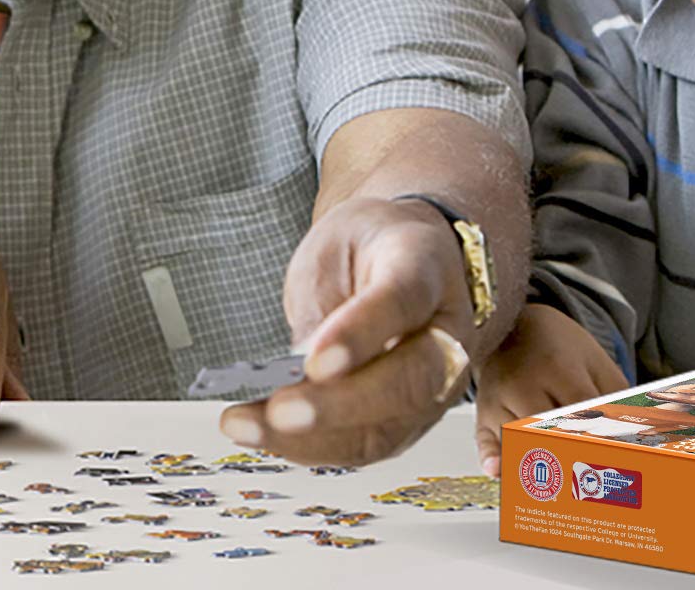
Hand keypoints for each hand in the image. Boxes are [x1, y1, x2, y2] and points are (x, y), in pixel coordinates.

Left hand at [219, 196, 477, 465]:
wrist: (403, 259)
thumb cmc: (368, 250)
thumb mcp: (338, 246)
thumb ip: (326, 303)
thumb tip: (298, 367)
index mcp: (427, 269)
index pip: (403, 302)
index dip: (360, 333)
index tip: (315, 360)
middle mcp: (446, 334)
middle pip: (410, 381)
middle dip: (339, 405)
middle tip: (279, 410)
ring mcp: (435, 385)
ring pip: (386, 428)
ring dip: (312, 439)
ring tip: (248, 426)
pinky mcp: (407, 420)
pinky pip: (362, 446)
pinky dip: (308, 448)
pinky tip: (262, 433)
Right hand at [472, 303, 629, 473]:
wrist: (513, 324)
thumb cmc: (558, 347)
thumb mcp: (595, 361)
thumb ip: (615, 396)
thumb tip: (634, 435)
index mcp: (557, 366)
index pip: (580, 411)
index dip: (598, 438)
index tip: (617, 461)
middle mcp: (522, 383)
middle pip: (545, 429)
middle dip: (570, 455)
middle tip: (594, 481)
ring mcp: (498, 399)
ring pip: (517, 439)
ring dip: (537, 464)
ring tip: (561, 488)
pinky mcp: (482, 412)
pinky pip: (484, 439)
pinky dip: (491, 457)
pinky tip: (498, 472)